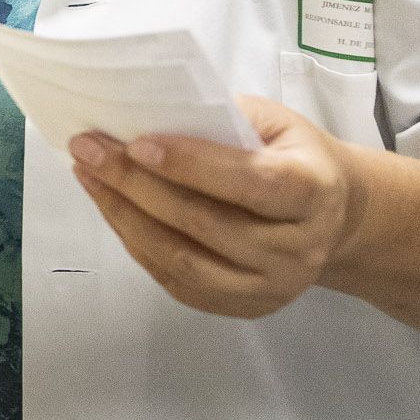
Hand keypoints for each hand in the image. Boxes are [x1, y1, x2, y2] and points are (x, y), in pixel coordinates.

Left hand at [68, 96, 361, 319]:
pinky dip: (136, 243)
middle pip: (206, 223)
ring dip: (125, 216)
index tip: (137, 142)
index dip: (192, 165)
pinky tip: (112, 208)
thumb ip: (224, 120)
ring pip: (184, 259)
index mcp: (313, 191)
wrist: (331, 215)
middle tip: (88, 149)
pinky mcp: (245, 306)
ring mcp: (272, 285)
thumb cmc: (293, 156)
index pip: (250, 183)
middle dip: (137, 184)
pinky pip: (177, 281)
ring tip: (88, 176)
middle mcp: (298, 248)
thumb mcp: (275, 123)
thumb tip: (150, 114)